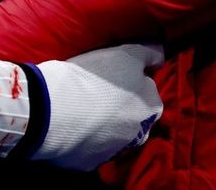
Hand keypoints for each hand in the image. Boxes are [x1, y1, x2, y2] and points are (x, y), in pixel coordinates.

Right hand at [32, 43, 163, 169]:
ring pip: (114, 135)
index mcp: (152, 107)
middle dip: (121, 108)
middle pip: (133, 116)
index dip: (131, 82)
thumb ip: (148, 54)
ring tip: (82, 108)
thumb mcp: (126, 54)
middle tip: (98, 92)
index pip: (148, 92)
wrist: (55, 109)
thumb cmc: (96, 78)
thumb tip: (160, 57)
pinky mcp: (91, 162)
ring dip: (105, 125)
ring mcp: (115, 151)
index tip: (114, 76)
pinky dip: (85, 137)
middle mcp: (141, 134)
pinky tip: (72, 124)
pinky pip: (91, 147)